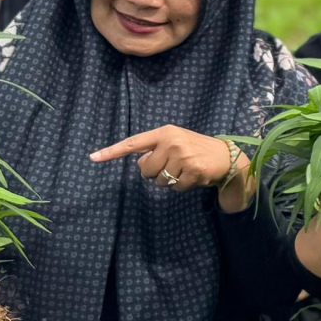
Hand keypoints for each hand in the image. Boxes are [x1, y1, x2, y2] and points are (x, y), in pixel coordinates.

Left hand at [92, 126, 247, 208]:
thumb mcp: (176, 141)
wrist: (227, 156)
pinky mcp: (194, 170)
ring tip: (186, 170)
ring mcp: (184, 156)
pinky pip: (175, 187)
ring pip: (160, 181)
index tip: (93, 158)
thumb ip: (156, 149)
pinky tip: (194, 177)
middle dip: (156, 173)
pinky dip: (183, 186)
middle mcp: (173, 142)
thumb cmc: (196, 149)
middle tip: (174, 166)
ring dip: (171, 181)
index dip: (112, 152)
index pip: (133, 143)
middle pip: (146, 170)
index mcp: (165, 132)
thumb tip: (141, 165)